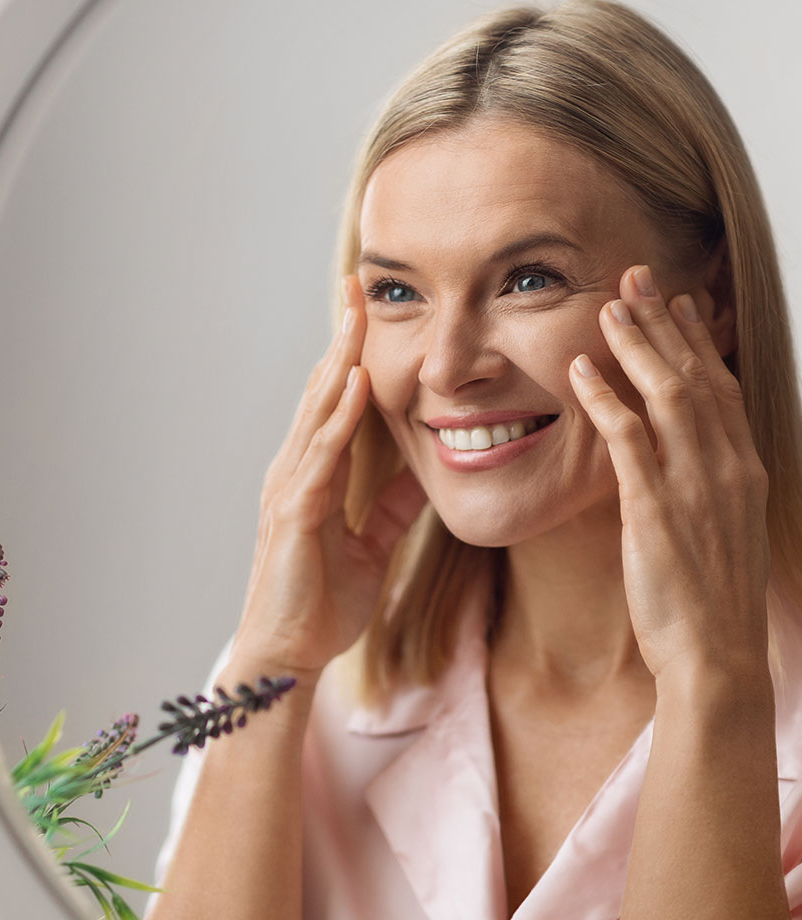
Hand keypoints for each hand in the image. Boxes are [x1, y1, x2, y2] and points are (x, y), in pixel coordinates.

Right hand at [230, 276, 427, 681]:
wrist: (287, 655)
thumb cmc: (322, 603)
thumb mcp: (372, 547)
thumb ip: (391, 508)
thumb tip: (421, 475)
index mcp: (311, 477)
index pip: (333, 404)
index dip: (352, 357)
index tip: (370, 314)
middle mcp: (294, 471)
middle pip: (321, 392)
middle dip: (342, 339)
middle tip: (359, 285)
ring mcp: (291, 489)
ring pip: (318, 412)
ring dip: (340, 361)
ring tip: (357, 315)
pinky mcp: (296, 514)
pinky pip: (322, 455)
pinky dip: (339, 417)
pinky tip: (357, 384)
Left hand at [567, 264, 769, 680]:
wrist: (716, 655)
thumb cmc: (708, 600)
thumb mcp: (716, 531)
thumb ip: (699, 487)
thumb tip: (673, 459)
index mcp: (743, 471)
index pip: (722, 388)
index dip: (699, 341)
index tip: (680, 302)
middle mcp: (726, 468)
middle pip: (696, 376)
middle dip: (665, 323)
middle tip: (637, 277)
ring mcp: (694, 486)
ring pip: (667, 395)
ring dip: (636, 347)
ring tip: (607, 307)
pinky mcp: (656, 509)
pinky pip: (628, 439)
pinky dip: (604, 400)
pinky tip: (579, 371)